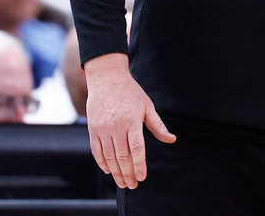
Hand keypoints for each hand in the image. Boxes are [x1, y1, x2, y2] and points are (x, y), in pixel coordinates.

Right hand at [84, 53, 175, 188]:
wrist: (107, 79)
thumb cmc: (131, 92)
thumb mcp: (148, 107)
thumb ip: (158, 126)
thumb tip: (172, 140)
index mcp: (132, 121)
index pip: (136, 148)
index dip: (139, 165)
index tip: (142, 177)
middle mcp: (116, 127)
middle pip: (122, 156)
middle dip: (128, 173)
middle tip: (133, 185)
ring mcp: (102, 129)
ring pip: (109, 157)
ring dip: (116, 172)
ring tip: (122, 182)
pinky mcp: (93, 129)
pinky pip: (96, 150)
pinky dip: (102, 163)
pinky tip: (108, 171)